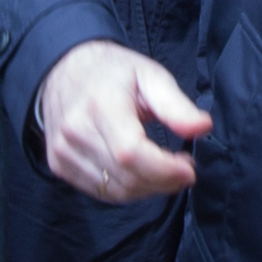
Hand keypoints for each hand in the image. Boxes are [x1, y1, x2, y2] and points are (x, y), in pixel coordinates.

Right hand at [38, 38, 210, 205]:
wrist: (64, 69)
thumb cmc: (113, 72)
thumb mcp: (150, 76)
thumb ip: (176, 105)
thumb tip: (203, 127)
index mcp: (101, 105)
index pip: (130, 153)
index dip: (163, 170)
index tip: (189, 169)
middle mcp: (76, 131)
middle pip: (126, 177)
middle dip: (163, 181)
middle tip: (183, 168)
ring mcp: (63, 151)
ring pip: (115, 191)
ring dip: (148, 188)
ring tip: (165, 170)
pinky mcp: (58, 164)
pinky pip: (101, 192)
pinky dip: (127, 189)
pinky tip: (141, 173)